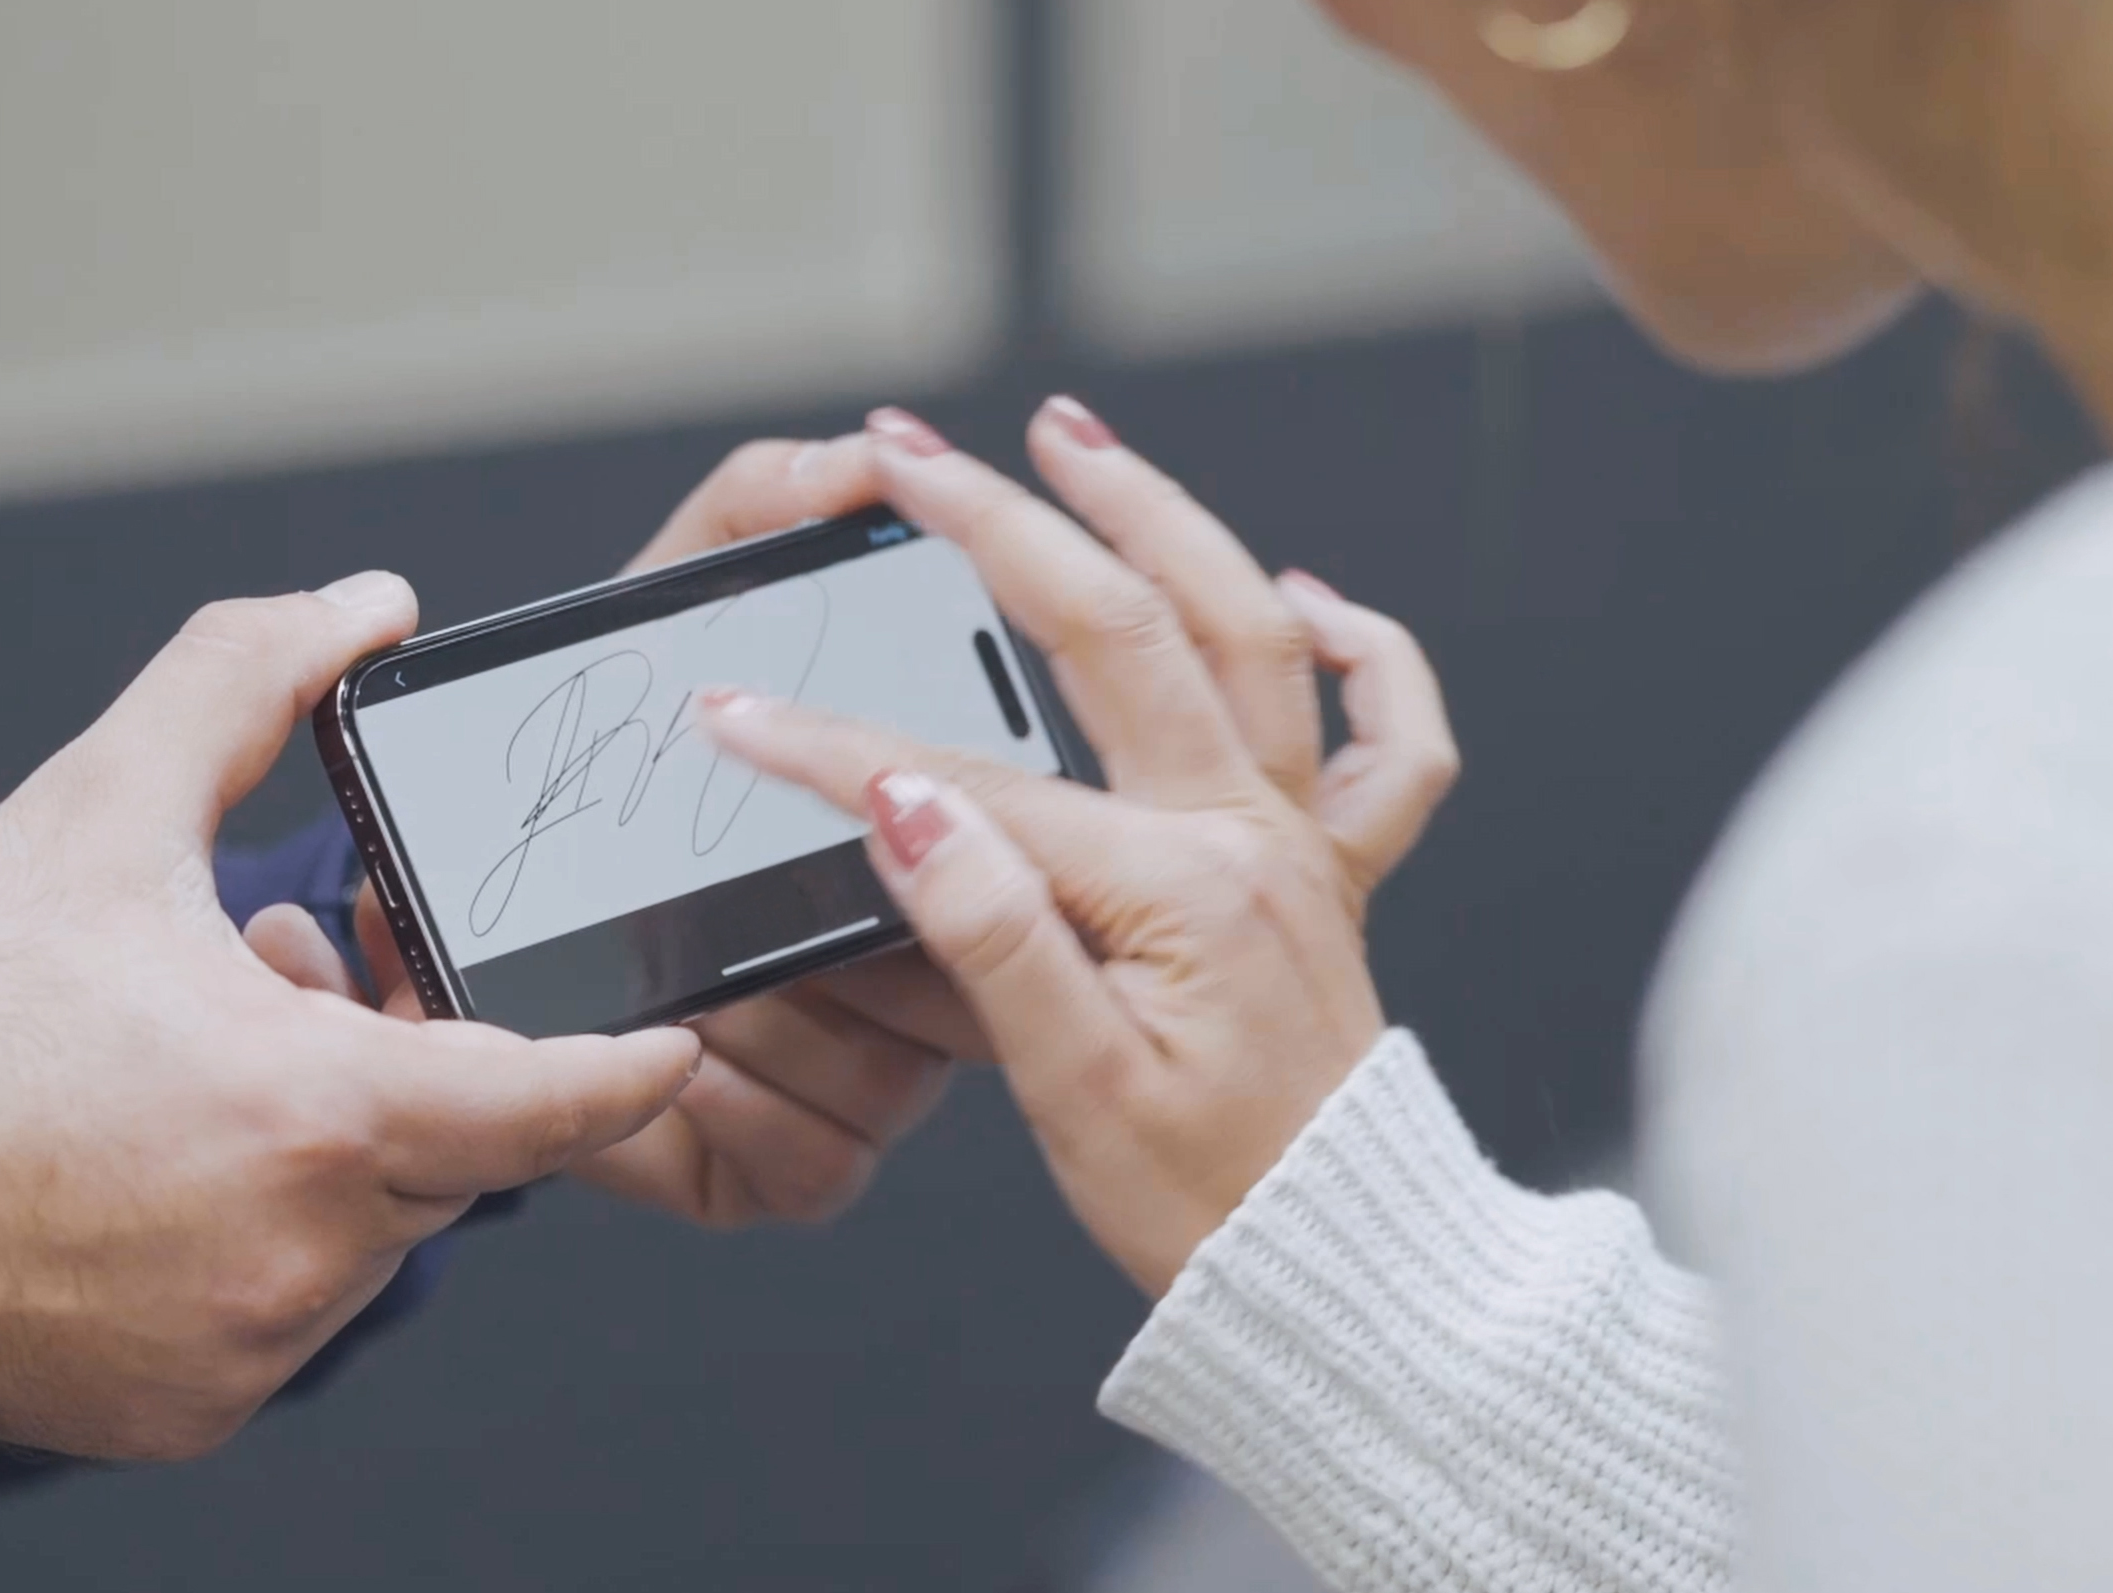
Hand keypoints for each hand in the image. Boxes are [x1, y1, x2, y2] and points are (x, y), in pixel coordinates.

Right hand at [0, 574, 700, 1459]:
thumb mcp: (92, 810)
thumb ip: (243, 681)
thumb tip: (367, 606)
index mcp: (311, 1115)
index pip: (550, 1103)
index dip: (625, 1062)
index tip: (671, 1034)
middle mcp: (301, 1255)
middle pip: (445, 1151)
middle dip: (402, 1063)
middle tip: (282, 976)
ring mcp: (248, 1349)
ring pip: (366, 1232)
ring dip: (326, 1151)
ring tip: (193, 1062)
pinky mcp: (192, 1411)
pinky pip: (282, 1312)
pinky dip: (253, 1238)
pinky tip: (152, 1165)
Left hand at [338, 435, 976, 1225]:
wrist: (452, 903)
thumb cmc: (603, 761)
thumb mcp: (665, 611)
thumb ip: (755, 514)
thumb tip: (862, 456)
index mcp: (920, 850)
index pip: (1006, 856)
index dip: (959, 834)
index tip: (873, 795)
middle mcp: (915, 978)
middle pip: (961, 982)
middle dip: (860, 936)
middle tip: (762, 888)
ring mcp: (857, 1087)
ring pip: (885, 1079)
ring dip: (781, 1019)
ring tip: (683, 965)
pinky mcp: (778, 1171)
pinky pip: (804, 1162)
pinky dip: (732, 1107)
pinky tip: (665, 1049)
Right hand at [699, 400, 1458, 1294]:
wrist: (1346, 1281)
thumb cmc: (1205, 1208)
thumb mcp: (1071, 1089)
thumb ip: (988, 932)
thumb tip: (901, 800)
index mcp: (1171, 888)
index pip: (972, 781)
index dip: (834, 746)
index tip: (729, 713)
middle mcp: (1248, 837)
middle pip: (1123, 629)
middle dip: (1001, 523)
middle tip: (909, 452)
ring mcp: (1299, 846)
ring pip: (1248, 631)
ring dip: (1163, 517)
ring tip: (1074, 439)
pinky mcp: (1332, 880)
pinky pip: (1383, 742)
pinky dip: (1357, 654)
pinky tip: (1306, 598)